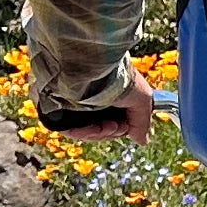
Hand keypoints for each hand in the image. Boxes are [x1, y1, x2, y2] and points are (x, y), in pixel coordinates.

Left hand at [34, 73, 156, 143]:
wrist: (94, 66)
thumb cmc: (121, 79)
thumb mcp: (141, 100)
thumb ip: (141, 122)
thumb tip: (143, 141)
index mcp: (114, 96)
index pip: (116, 124)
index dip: (119, 130)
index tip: (119, 126)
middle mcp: (95, 99)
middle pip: (102, 130)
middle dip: (107, 132)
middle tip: (111, 126)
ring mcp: (78, 104)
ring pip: (87, 131)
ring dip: (95, 133)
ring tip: (101, 126)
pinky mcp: (62, 107)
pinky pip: (70, 128)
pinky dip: (77, 132)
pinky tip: (81, 130)